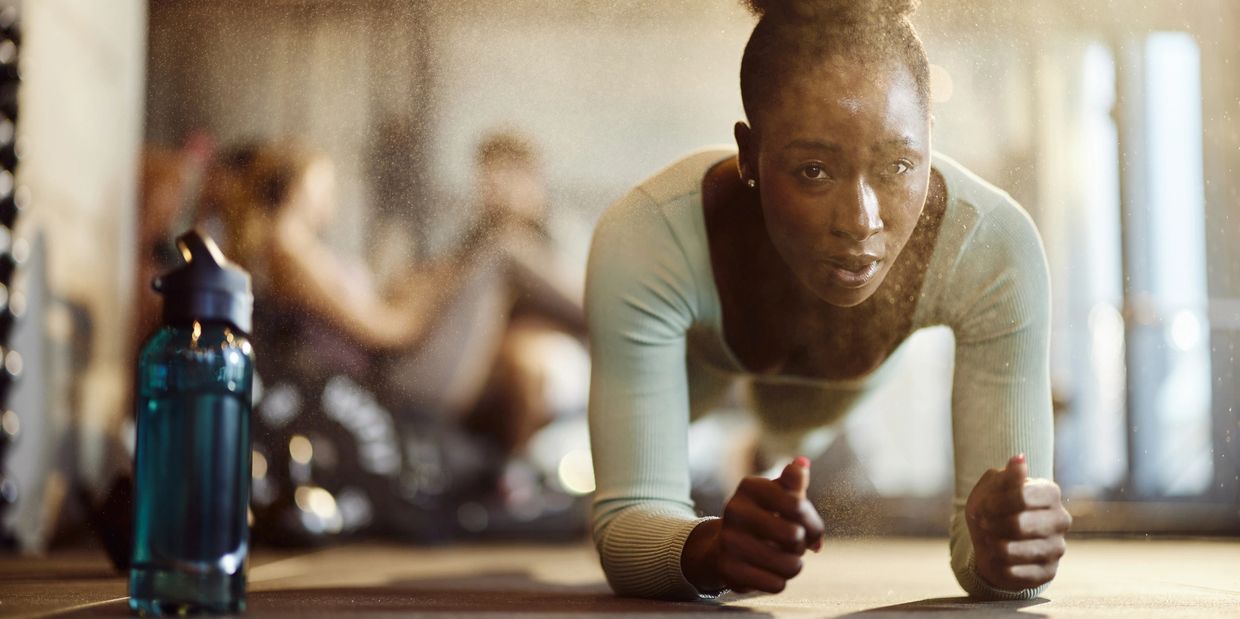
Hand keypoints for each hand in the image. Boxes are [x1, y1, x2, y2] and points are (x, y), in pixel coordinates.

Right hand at [682, 457, 824, 593]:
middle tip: (794, 544)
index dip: (813, 523)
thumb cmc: (763, 516)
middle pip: (794, 535)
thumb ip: (793, 481)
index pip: (798, 506)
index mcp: (750, 486)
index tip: (808, 527)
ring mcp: (729, 540)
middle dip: (802, 544)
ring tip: (785, 559)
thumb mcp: (778, 495)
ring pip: (789, 565)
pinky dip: (780, 581)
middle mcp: (735, 510)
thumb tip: (802, 463)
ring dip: (794, 565)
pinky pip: (776, 584)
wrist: (725, 545)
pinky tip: (769, 572)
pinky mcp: (728, 569)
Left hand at [965, 454, 1071, 590]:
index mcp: (1050, 492)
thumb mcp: (991, 488)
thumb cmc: (993, 509)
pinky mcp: (1048, 573)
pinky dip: (996, 564)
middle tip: (983, 524)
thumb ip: (1005, 476)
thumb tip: (1019, 459)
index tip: (982, 507)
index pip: (1022, 496)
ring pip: (1013, 551)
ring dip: (991, 545)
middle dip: (991, 524)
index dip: (995, 503)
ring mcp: (1057, 548)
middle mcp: (1061, 520)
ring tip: (988, 539)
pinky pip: (1013, 572)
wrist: (993, 542)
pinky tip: (997, 557)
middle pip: (1018, 524)